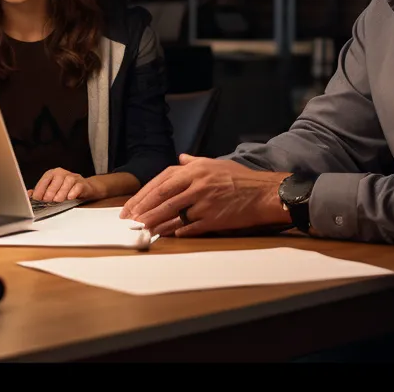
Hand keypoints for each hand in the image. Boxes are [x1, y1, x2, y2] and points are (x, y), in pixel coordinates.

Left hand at [32, 168, 101, 201]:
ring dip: (62, 192)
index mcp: (52, 173)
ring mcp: (73, 177)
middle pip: (56, 180)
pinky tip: (70, 197)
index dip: (40, 190)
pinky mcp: (82, 183)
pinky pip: (78, 186)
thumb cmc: (64, 189)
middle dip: (50, 192)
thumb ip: (40, 191)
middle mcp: (62, 173)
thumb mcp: (51, 189)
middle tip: (47, 201)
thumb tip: (29, 194)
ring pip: (67, 182)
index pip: (45, 180)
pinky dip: (74, 192)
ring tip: (57, 200)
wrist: (84, 188)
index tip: (37, 199)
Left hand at [119, 154, 291, 236]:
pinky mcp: (213, 219)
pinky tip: (168, 235)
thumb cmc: (240, 178)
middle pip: (163, 198)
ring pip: (173, 214)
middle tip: (129, 221)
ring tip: (141, 230)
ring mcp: (205, 203)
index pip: (162, 182)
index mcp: (195, 170)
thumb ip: (194, 162)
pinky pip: (190, 227)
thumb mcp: (215, 164)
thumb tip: (180, 158)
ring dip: (155, 223)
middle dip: (143, 210)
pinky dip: (178, 232)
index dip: (144, 195)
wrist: (264, 193)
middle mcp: (197, 184)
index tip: (131, 206)